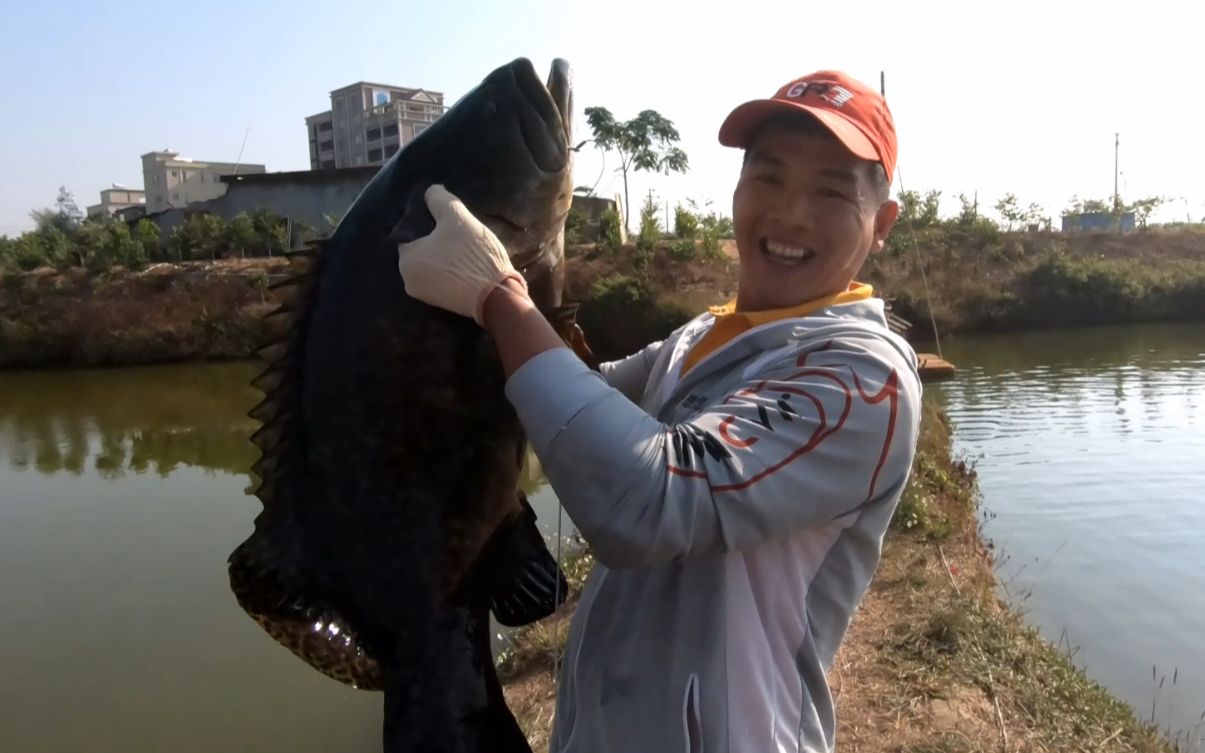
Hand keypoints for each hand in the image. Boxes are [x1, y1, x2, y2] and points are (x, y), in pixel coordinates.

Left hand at [396, 184, 527, 324]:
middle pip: (421, 250)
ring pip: (433, 265)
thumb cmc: (472, 254)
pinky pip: (443, 279)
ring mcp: (426, 296)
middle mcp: (408, 281)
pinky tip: (467, 263)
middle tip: (457, 232)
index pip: (409, 232)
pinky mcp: (443, 304)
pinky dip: (451, 270)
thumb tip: (429, 190)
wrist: (498, 296)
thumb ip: (439, 199)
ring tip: (464, 247)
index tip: (444, 218)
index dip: (426, 222)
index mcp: (405, 259)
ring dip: (444, 256)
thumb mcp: (457, 217)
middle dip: (435, 241)